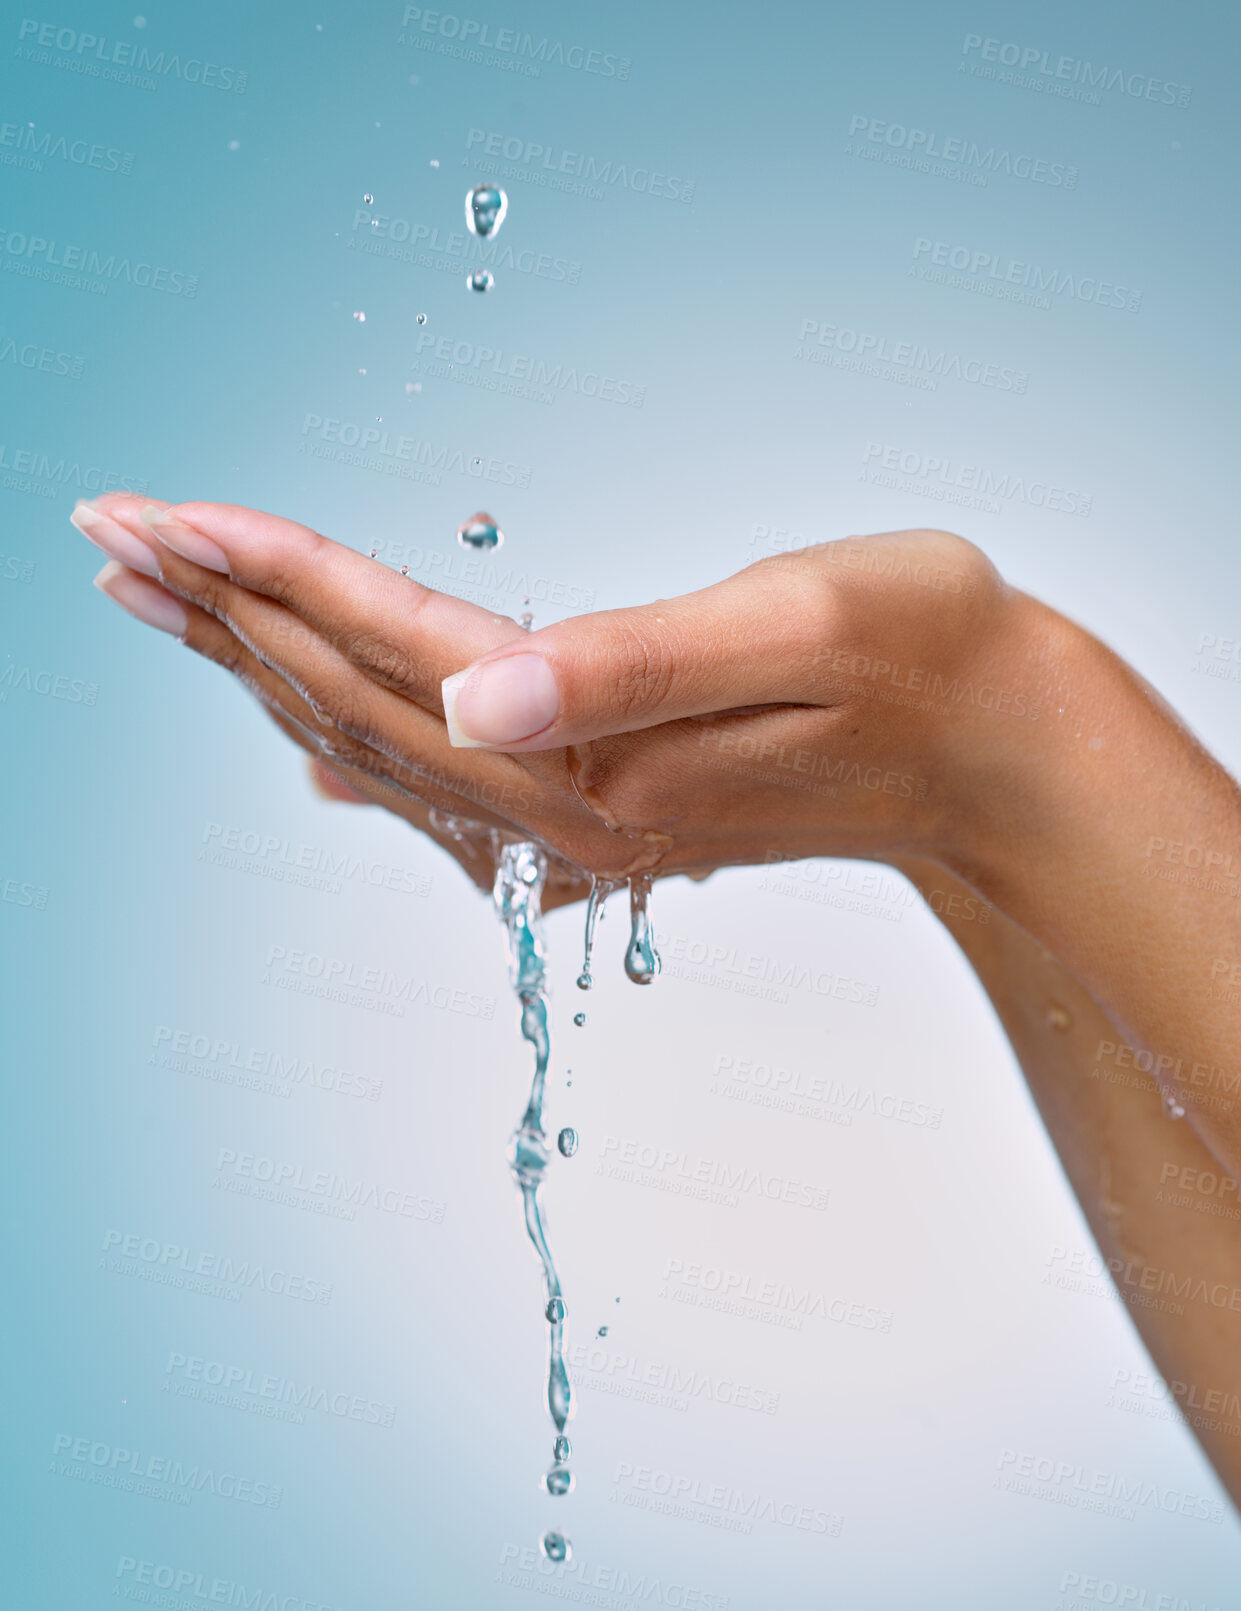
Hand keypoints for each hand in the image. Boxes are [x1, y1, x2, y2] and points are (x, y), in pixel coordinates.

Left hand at [74, 496, 1038, 891]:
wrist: (994, 748)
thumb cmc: (918, 657)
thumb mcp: (794, 630)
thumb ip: (628, 667)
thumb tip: (470, 693)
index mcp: (601, 757)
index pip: (395, 651)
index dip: (275, 574)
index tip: (165, 510)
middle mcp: (570, 812)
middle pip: (355, 702)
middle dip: (226, 615)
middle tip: (114, 537)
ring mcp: (582, 827)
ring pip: (380, 743)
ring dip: (267, 668)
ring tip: (172, 605)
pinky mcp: (605, 815)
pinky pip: (443, 788)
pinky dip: (354, 742)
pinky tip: (307, 745)